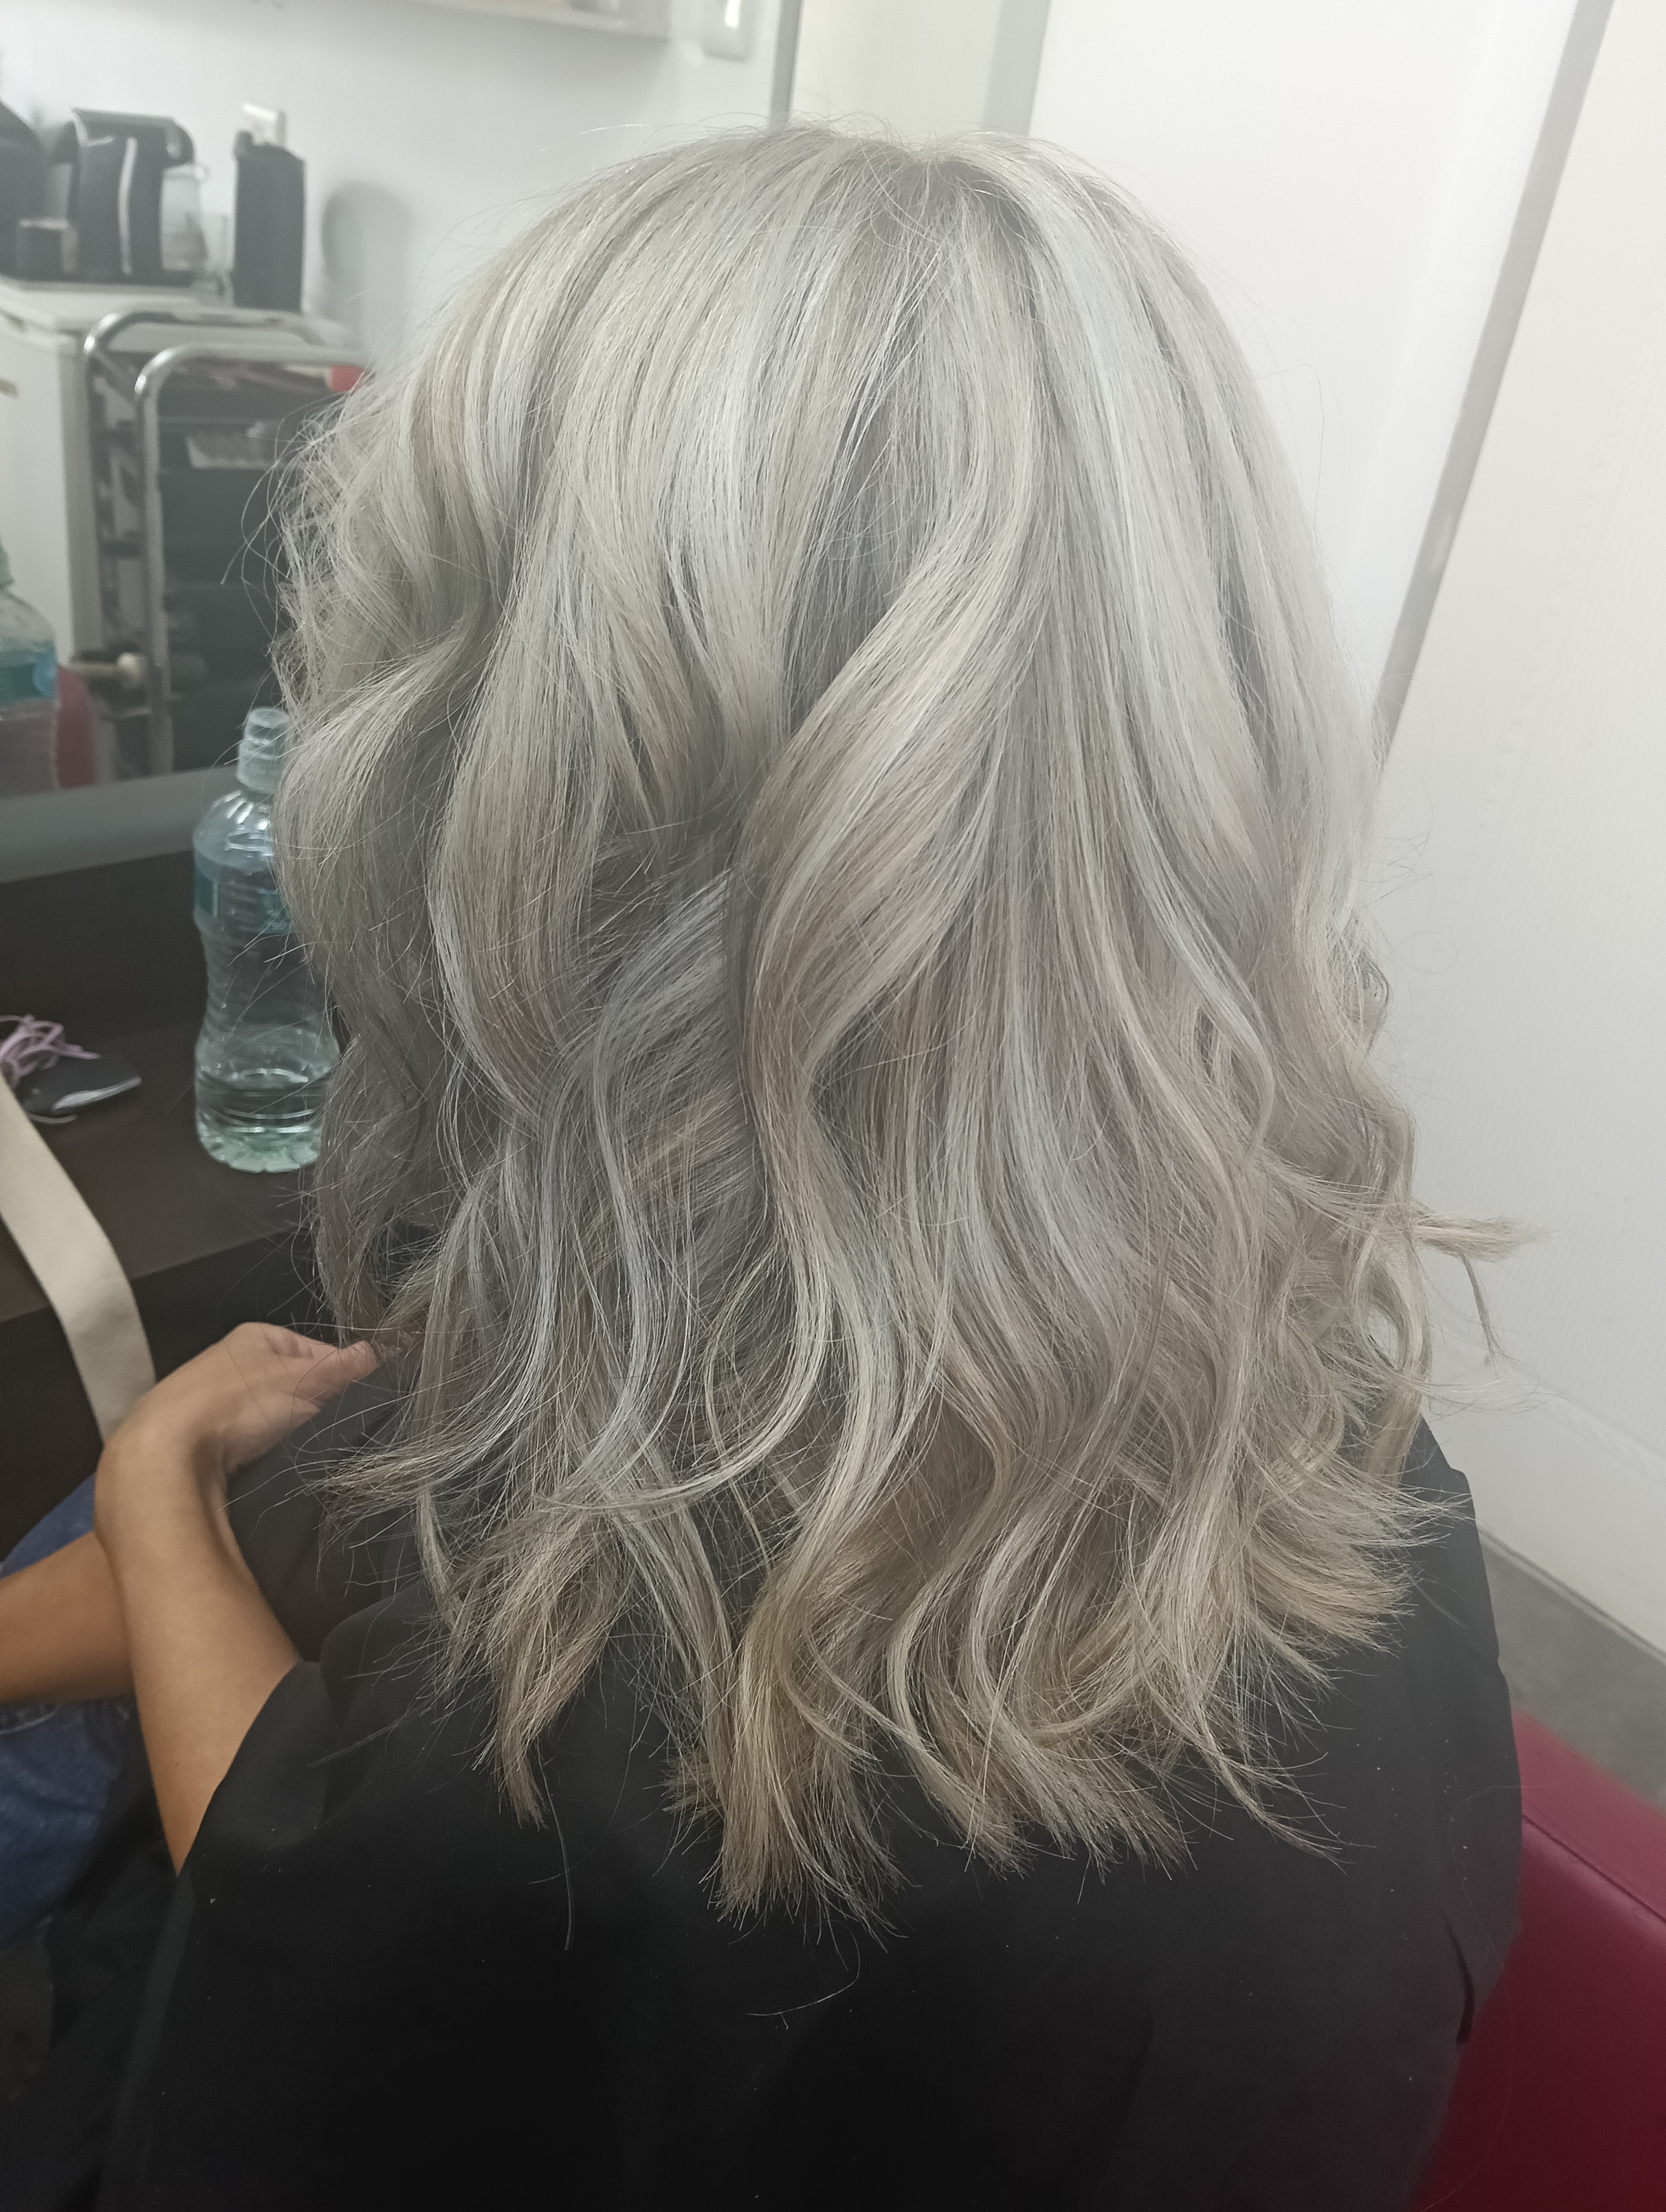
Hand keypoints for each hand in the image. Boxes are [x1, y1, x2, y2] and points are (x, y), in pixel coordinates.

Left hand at [96, 1324, 378, 1535]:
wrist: (164, 1457)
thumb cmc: (236, 1406)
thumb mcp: (308, 1381)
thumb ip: (350, 1367)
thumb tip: (390, 1351)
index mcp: (257, 1336)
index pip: (320, 1351)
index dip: (344, 1378)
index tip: (358, 1404)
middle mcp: (231, 1362)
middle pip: (295, 1387)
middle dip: (314, 1410)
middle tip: (330, 1433)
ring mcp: (210, 1402)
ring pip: (271, 1419)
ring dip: (287, 1437)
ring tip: (297, 1455)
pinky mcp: (196, 1441)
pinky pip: (245, 1447)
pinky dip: (258, 1458)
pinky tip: (264, 1470)